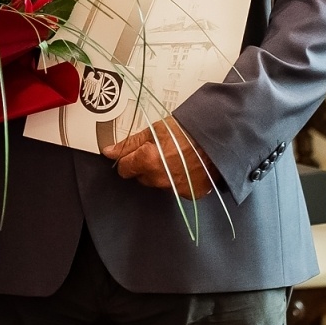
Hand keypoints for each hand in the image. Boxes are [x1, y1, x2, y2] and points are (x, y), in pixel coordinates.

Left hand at [102, 117, 217, 198]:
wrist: (217, 137)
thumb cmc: (186, 130)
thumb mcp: (154, 130)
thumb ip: (129, 144)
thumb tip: (108, 152)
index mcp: (147, 162)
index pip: (124, 169)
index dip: (128, 159)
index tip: (136, 153)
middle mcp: (158, 179)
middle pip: (141, 177)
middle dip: (145, 166)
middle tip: (159, 152)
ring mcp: (174, 189)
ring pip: (158, 183)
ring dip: (161, 173)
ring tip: (175, 157)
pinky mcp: (189, 194)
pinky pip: (176, 188)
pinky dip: (178, 179)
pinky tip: (186, 167)